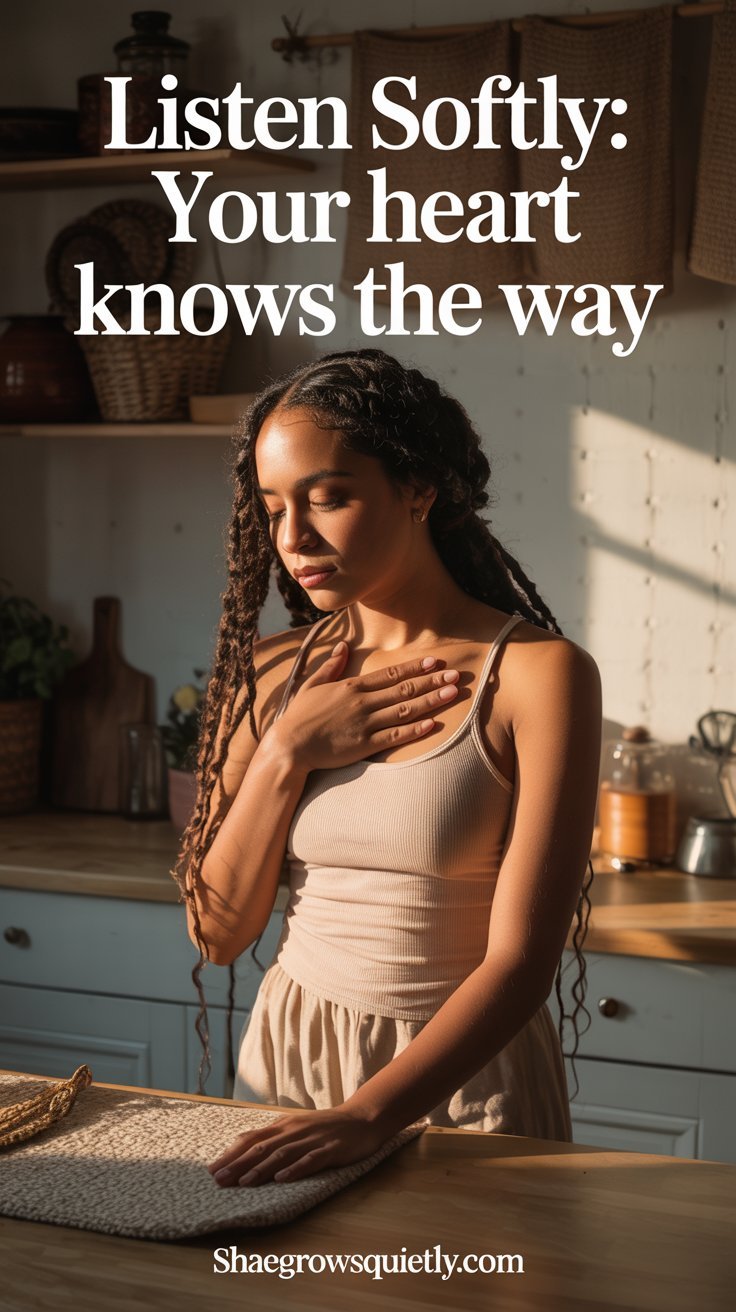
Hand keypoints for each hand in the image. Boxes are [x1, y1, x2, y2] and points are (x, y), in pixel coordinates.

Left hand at [206, 1106, 389, 1186]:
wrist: (361, 1118)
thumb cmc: (324, 1127)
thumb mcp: (295, 1127)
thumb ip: (271, 1137)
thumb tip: (241, 1146)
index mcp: (283, 1125)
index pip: (252, 1138)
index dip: (231, 1154)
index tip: (211, 1170)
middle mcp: (294, 1130)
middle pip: (262, 1147)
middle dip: (239, 1164)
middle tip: (219, 1180)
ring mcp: (312, 1139)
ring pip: (283, 1154)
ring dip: (262, 1168)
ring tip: (244, 1182)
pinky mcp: (331, 1149)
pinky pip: (311, 1160)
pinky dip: (296, 1169)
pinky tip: (283, 1179)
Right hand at [270, 643, 459, 771]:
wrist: (289, 746)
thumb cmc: (299, 716)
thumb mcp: (312, 685)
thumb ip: (331, 666)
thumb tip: (343, 646)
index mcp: (352, 686)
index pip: (391, 673)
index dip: (416, 667)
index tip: (435, 661)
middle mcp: (363, 703)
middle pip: (405, 689)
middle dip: (433, 681)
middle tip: (456, 675)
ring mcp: (366, 724)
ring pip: (406, 710)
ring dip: (432, 701)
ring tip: (453, 693)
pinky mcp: (365, 745)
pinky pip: (396, 737)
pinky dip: (415, 730)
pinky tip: (433, 723)